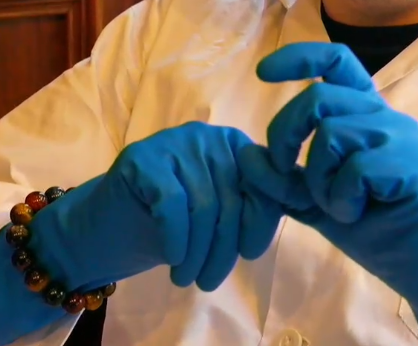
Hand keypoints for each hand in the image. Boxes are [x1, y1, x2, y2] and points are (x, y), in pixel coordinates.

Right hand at [33, 122, 281, 291]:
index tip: (248, 254)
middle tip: (210, 282)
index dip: (260, 223)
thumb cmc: (174, 225)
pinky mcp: (143, 158)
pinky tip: (173, 259)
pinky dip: (177, 239)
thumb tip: (309, 201)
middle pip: (233, 199)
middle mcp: (208, 135)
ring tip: (187, 279)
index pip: (266, 183)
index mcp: (235, 144)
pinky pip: (172, 205)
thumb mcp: (223, 217)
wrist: (108, 227)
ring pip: (204, 207)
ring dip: (198, 253)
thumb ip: (258, 205)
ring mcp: (174, 142)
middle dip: (225, 249)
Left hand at [237, 42, 417, 345]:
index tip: (263, 72)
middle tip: (288, 174)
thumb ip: (283, 181)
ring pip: (331, 134)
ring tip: (340, 206)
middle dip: (285, 134)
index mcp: (365, 115)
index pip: (337, 61)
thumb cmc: (377, 231)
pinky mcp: (413, 164)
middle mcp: (384, 116)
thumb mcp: (316, 204)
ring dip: (319, 180)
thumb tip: (246, 154)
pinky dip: (342, 199)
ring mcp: (401, 137)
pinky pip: (354, 169)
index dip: (298, 58)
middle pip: (318, 97)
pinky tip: (359, 215)